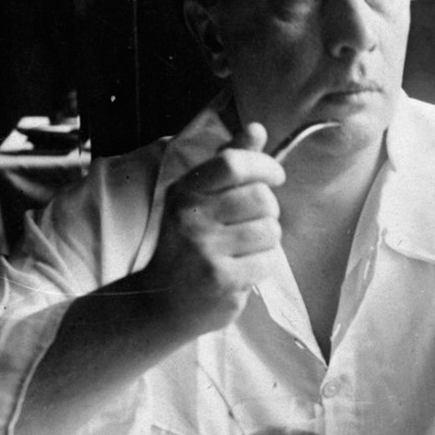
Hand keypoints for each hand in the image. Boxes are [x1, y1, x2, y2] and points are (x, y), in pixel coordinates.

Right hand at [144, 122, 284, 335]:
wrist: (160, 304)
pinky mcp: (222, 280)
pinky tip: (241, 270)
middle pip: (262, 198)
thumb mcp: (195, 198)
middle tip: (253, 223)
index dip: (264, 165)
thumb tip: (256, 129)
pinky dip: (261, 266)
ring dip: (265, 241)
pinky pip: (267, 262)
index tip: (275, 176)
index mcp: (185, 192)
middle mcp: (192, 218)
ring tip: (243, 249)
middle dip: (268, 211)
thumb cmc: (183, 246)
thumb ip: (227, 163)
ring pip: (270, 232)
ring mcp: (206, 251)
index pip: (233, 163)